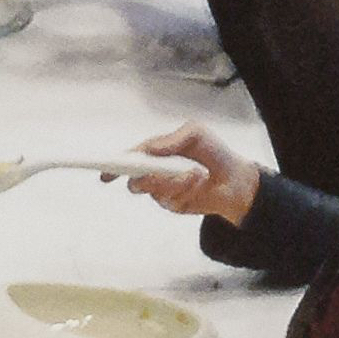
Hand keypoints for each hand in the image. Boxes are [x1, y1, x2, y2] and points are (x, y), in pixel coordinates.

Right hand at [123, 123, 262, 225]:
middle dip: (146, 178)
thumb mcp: (196, 133)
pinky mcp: (172, 203)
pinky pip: (170, 200)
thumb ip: (172, 139)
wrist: (233, 180)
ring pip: (154, 191)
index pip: (130, 158)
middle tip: (159, 173)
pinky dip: (185, 189)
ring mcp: (162, 189)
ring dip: (174, 182)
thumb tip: (151, 149)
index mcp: (156, 151)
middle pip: (135, 180)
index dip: (115, 166)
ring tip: (196, 173)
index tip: (105, 174)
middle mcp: (155, 171)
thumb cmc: (214, 153)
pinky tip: (199, 181)